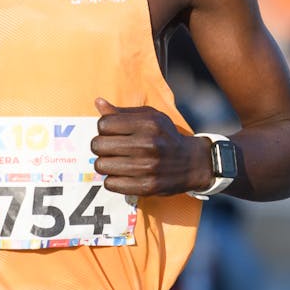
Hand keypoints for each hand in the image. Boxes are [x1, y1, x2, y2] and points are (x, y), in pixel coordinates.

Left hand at [91, 98, 209, 196]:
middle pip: (98, 145)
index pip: (104, 124)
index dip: (103, 128)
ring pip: (101, 165)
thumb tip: (98, 103)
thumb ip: (123, 112)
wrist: (192, 163)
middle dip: (100, 146)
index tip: (112, 132)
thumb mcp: (150, 117)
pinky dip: (112, 179)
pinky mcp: (146, 186)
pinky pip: (110, 184)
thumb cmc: (165, 136)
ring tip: (115, 161)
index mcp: (148, 124)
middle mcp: (148, 144)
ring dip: (105, 164)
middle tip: (110, 148)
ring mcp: (147, 167)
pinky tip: (122, 174)